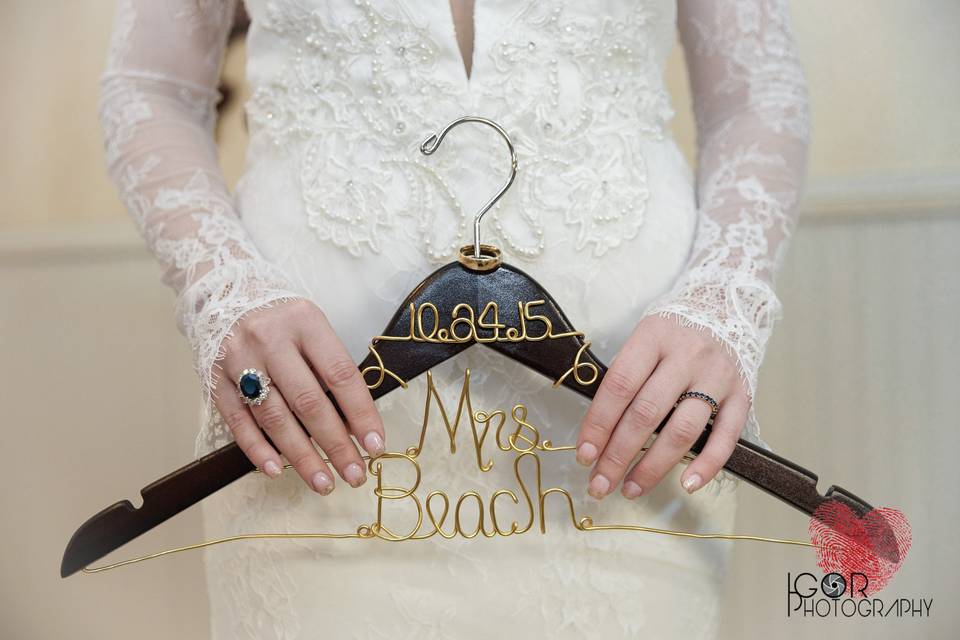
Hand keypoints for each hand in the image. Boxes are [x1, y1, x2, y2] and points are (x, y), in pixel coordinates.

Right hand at [212, 299, 384, 494]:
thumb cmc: (282, 320)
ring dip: (301, 456)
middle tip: (354, 475)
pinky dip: (258, 449)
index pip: (340, 375)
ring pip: (274, 418)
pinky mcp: (214, 379)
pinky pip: (238, 421)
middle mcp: (270, 339)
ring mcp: (238, 360)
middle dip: (335, 444)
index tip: (375, 445)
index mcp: (305, 322)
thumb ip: (331, 368)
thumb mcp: (313, 328)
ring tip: (323, 482)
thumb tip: (357, 424)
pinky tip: (277, 470)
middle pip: (308, 402)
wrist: (224, 294)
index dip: (361, 413)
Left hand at [574, 314, 749, 498]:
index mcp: (654, 337)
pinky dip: (707, 465)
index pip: (619, 386)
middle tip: (600, 484)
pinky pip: (726, 437)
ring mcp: (717, 376)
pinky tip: (686, 484)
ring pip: (683, 430)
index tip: (584, 454)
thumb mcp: (642, 340)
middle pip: (647, 413)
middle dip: (618, 454)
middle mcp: (687, 355)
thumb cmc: (672, 334)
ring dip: (653, 466)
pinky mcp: (743, 395)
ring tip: (630, 488)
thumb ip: (624, 377)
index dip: (599, 424)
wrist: (725, 310)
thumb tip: (596, 433)